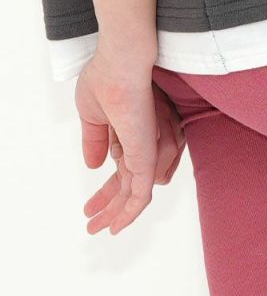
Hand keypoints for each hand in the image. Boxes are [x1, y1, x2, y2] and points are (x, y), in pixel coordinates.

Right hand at [77, 47, 184, 234]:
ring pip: (132, 190)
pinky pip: (141, 195)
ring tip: (97, 200)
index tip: (90, 212)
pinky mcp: (148, 160)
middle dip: (110, 213)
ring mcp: (148, 158)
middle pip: (128, 193)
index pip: (121, 178)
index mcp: (131, 143)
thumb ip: (96, 142)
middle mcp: (144, 153)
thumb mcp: (93, 115)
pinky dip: (128, 212)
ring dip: (112, 187)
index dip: (106, 197)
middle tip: (92, 229)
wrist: (122, 66)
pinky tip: (116, 226)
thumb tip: (93, 165)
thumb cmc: (109, 79)